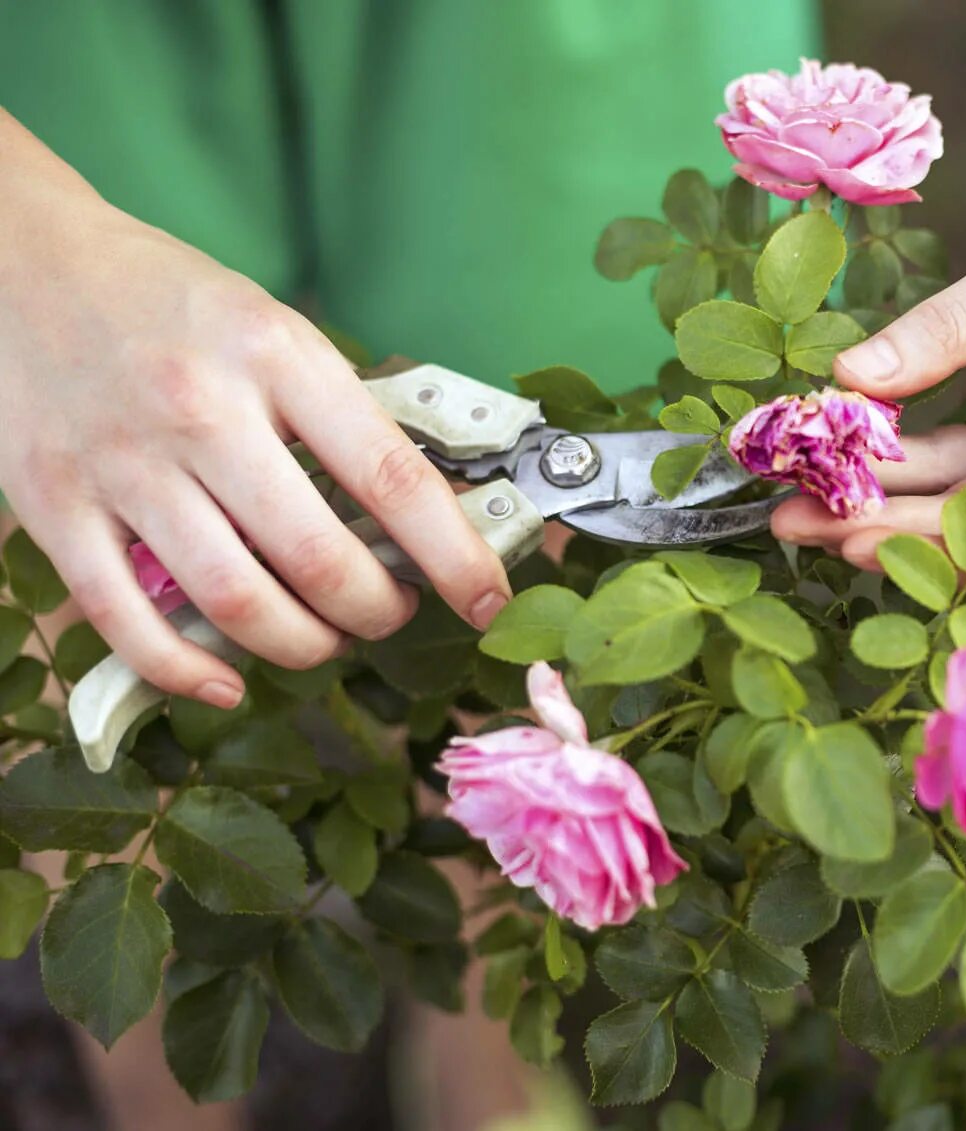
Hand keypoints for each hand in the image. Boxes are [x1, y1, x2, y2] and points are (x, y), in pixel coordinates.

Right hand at [0, 177, 510, 707]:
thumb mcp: (275, 329)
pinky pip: (128, 622)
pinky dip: (188, 672)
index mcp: (277, 356)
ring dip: (303, 646)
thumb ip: (339, 415)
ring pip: (236, 602)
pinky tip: (228, 681)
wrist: (24, 261)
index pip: (392, 477)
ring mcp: (122, 463)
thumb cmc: (170, 303)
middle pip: (318, 559)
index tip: (488, 599)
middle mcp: (201, 411)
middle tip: (393, 613)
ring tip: (325, 637)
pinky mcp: (53, 505)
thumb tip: (428, 512)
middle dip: (377, 611)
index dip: (453, 556)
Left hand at [770, 130, 965, 572]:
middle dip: (890, 524)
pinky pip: (948, 452)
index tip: (858, 540)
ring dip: (881, 493)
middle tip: (795, 523)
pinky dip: (895, 451)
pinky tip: (832, 452)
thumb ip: (944, 334)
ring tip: (793, 500)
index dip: (946, 545)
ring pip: (956, 490)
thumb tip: (849, 378)